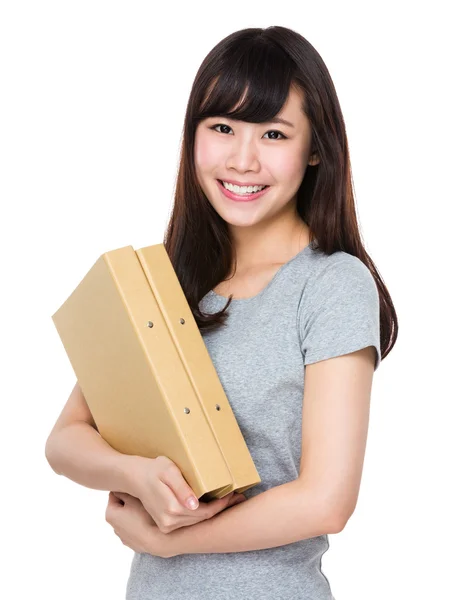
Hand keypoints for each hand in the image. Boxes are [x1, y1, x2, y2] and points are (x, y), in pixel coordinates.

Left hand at [105, 491, 168, 556]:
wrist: (160, 541)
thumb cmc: (146, 517)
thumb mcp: (134, 498)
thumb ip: (124, 491)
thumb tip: (119, 488)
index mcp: (110, 514)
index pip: (114, 495)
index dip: (126, 489)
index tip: (136, 488)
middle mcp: (114, 527)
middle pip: (121, 507)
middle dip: (130, 502)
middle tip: (144, 498)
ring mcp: (124, 537)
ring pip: (129, 519)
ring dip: (135, 513)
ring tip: (149, 510)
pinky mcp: (134, 544)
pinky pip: (136, 529)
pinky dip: (140, 524)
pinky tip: (150, 522)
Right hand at [127, 455, 246, 533]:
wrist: (133, 477)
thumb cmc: (153, 469)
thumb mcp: (168, 472)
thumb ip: (181, 488)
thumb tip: (194, 504)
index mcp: (172, 509)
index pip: (205, 512)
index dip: (222, 505)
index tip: (235, 494)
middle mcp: (169, 522)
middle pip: (203, 519)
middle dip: (222, 509)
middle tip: (239, 498)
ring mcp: (166, 526)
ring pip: (197, 522)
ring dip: (213, 512)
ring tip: (230, 500)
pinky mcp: (165, 525)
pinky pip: (189, 522)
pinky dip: (202, 515)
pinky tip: (212, 505)